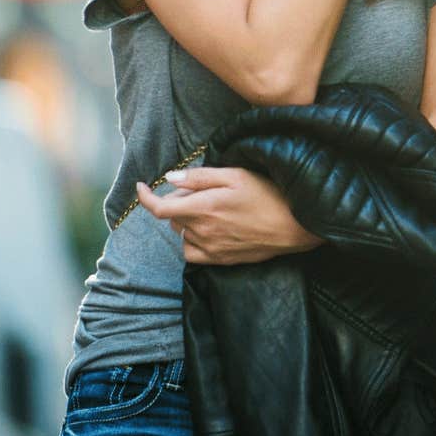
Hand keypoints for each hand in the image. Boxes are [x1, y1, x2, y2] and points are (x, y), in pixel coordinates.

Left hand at [135, 166, 324, 264]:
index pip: (160, 208)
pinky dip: (192, 240)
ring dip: (187, 220)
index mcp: (203, 208)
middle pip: (173, 216)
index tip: (141, 187)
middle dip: (179, 201)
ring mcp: (211, 248)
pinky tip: (209, 230)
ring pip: (182, 233)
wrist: (294, 226)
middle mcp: (203, 231)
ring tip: (211, 209)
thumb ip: (199, 177)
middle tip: (202, 191)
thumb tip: (169, 179)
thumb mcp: (235, 176)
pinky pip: (191, 252)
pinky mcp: (220, 260)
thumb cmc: (268, 195)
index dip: (145, 197)